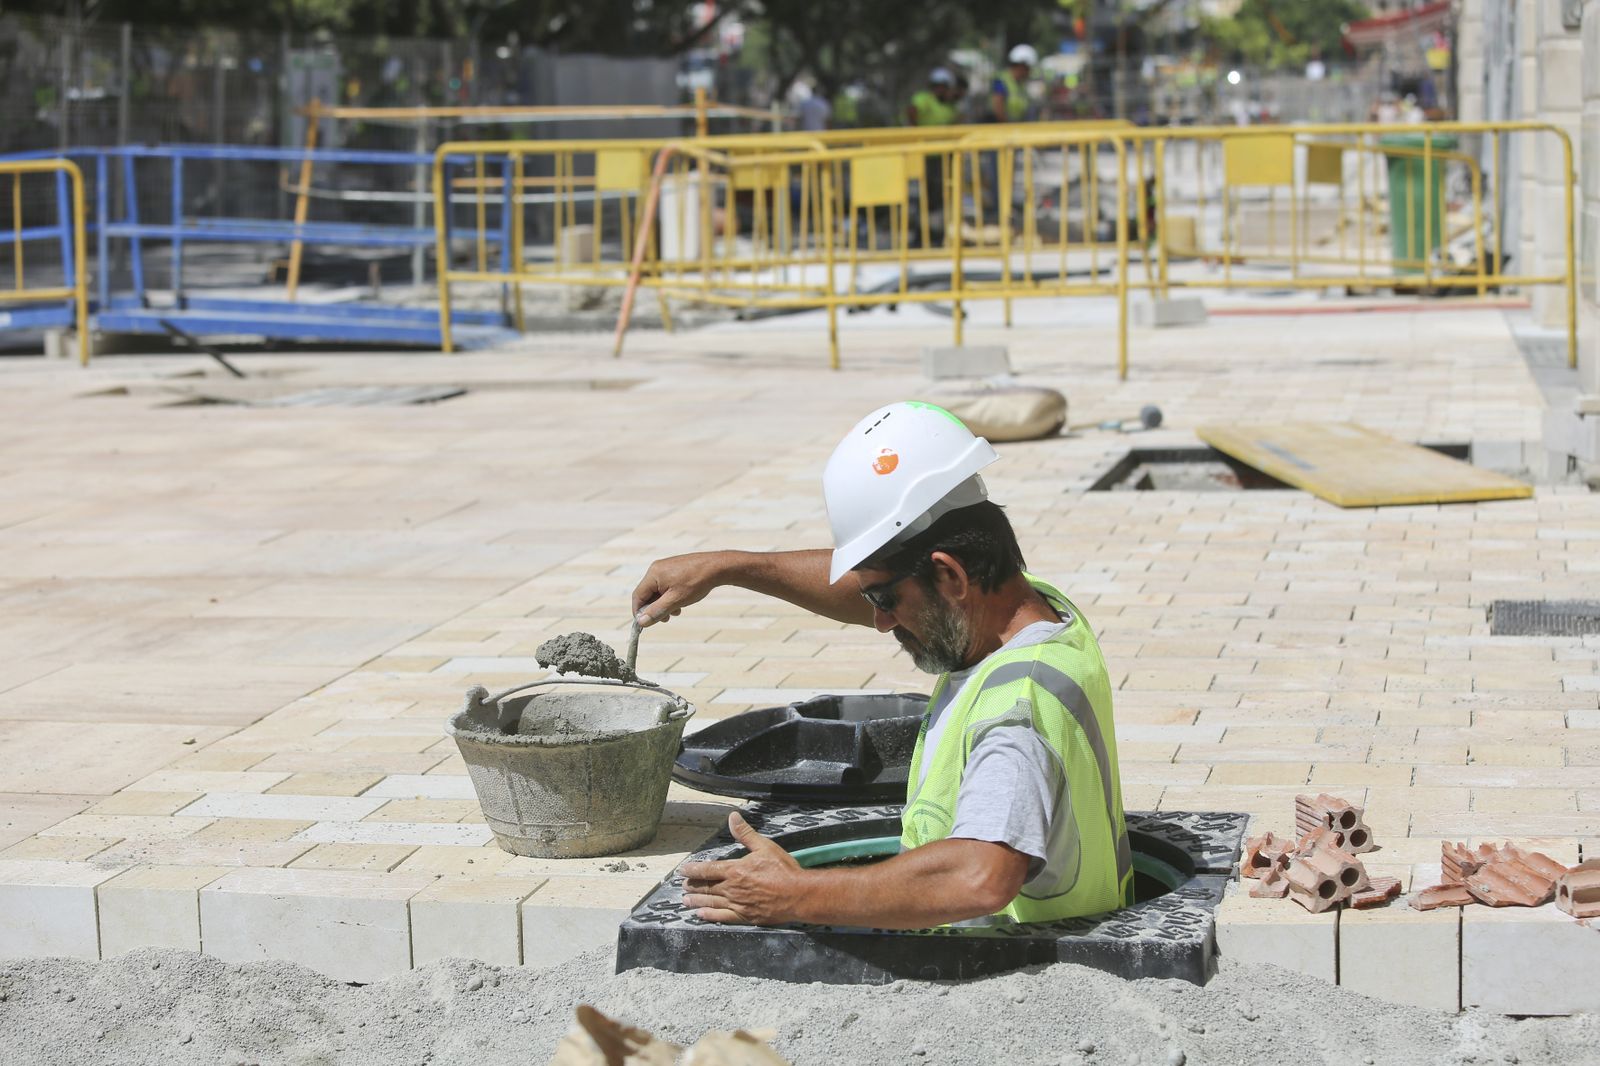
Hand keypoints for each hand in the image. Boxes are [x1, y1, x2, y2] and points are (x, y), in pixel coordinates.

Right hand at [630, 551, 724, 627]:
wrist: (717, 567)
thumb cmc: (696, 582)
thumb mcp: (675, 600)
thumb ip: (657, 611)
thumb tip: (640, 622)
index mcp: (653, 574)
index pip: (638, 595)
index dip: (639, 611)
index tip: (644, 624)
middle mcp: (657, 568)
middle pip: (647, 593)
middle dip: (655, 608)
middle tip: (666, 619)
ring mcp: (666, 567)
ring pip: (658, 591)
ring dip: (664, 604)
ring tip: (677, 611)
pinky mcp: (675, 569)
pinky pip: (666, 585)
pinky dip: (670, 596)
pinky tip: (681, 602)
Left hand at [679, 813, 803, 924]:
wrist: (798, 895)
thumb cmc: (783, 870)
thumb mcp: (765, 846)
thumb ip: (746, 834)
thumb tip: (733, 817)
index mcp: (735, 870)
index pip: (708, 869)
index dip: (693, 870)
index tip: (682, 870)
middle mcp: (732, 888)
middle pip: (707, 887)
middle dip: (693, 885)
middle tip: (682, 885)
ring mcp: (737, 905)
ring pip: (711, 902)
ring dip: (696, 900)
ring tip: (685, 900)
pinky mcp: (745, 917)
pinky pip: (722, 917)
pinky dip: (709, 916)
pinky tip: (701, 915)